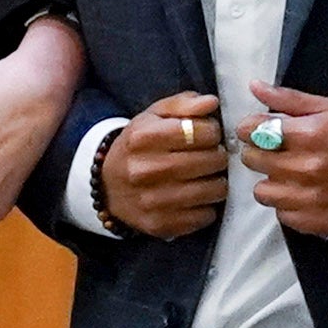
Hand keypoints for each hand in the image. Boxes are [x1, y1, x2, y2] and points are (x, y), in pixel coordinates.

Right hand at [100, 92, 230, 237]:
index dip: (212, 131)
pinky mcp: (159, 224)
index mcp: (142, 137)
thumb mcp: (154, 116)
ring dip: (218, 183)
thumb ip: (183, 104)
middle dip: (219, 157)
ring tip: (209, 177)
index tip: (209, 135)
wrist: (108, 187)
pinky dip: (208, 207)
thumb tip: (211, 102)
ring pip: (211, 191)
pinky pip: (203, 216)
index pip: (198, 131)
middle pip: (209, 161)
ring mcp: (151, 201)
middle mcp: (144, 170)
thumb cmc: (139, 146)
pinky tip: (198, 198)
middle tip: (214, 156)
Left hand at [236, 82, 327, 237]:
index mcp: (308, 135)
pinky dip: (288, 204)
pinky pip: (281, 214)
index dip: (250, 129)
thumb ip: (289, 100)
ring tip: (289, 175)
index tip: (257, 131)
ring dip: (271, 182)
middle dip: (259, 153)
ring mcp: (309, 199)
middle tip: (276, 152)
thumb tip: (254, 87)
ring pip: (261, 192)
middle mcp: (305, 169)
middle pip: (252, 161)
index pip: (253, 131)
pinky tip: (304, 194)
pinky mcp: (314, 222)